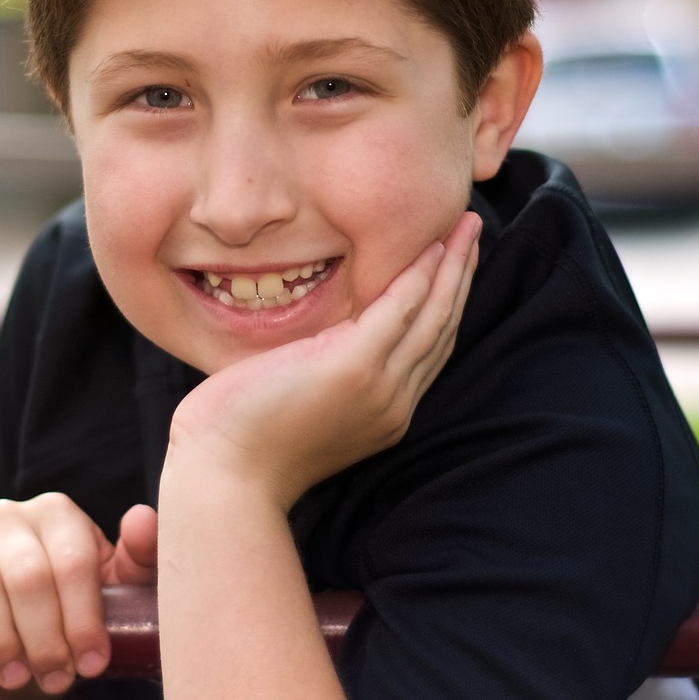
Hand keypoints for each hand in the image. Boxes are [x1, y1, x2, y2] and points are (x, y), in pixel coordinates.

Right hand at [0, 495, 156, 699]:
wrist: (5, 660)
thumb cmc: (66, 622)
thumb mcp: (110, 601)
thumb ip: (138, 564)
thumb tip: (143, 518)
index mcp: (59, 516)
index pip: (74, 562)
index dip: (83, 618)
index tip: (91, 663)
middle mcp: (11, 514)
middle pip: (29, 574)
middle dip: (45, 636)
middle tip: (54, 679)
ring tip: (13, 675)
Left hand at [166, 211, 480, 508]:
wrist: (225, 475)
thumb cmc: (243, 437)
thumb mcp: (298, 398)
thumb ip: (322, 369)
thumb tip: (318, 338)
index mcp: (383, 413)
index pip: (428, 349)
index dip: (446, 303)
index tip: (454, 263)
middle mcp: (393, 403)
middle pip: (442, 329)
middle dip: (462, 277)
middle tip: (473, 230)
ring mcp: (378, 388)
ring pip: (432, 316)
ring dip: (454, 267)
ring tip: (467, 225)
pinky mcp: (354, 369)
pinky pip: (400, 312)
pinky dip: (420, 277)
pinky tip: (433, 247)